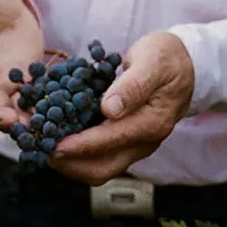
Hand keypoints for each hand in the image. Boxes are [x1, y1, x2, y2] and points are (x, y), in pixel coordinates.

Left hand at [49, 31, 194, 184]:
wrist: (187, 66)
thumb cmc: (167, 58)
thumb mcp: (151, 62)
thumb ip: (132, 86)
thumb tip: (109, 109)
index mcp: (152, 123)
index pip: (110, 141)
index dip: (79, 145)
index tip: (52, 144)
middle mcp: (144, 142)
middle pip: (102, 168)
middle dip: (68, 163)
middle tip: (39, 148)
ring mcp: (136, 145)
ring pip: (99, 168)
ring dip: (70, 162)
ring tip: (43, 145)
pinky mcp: (127, 142)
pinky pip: (100, 157)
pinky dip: (77, 153)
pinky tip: (57, 137)